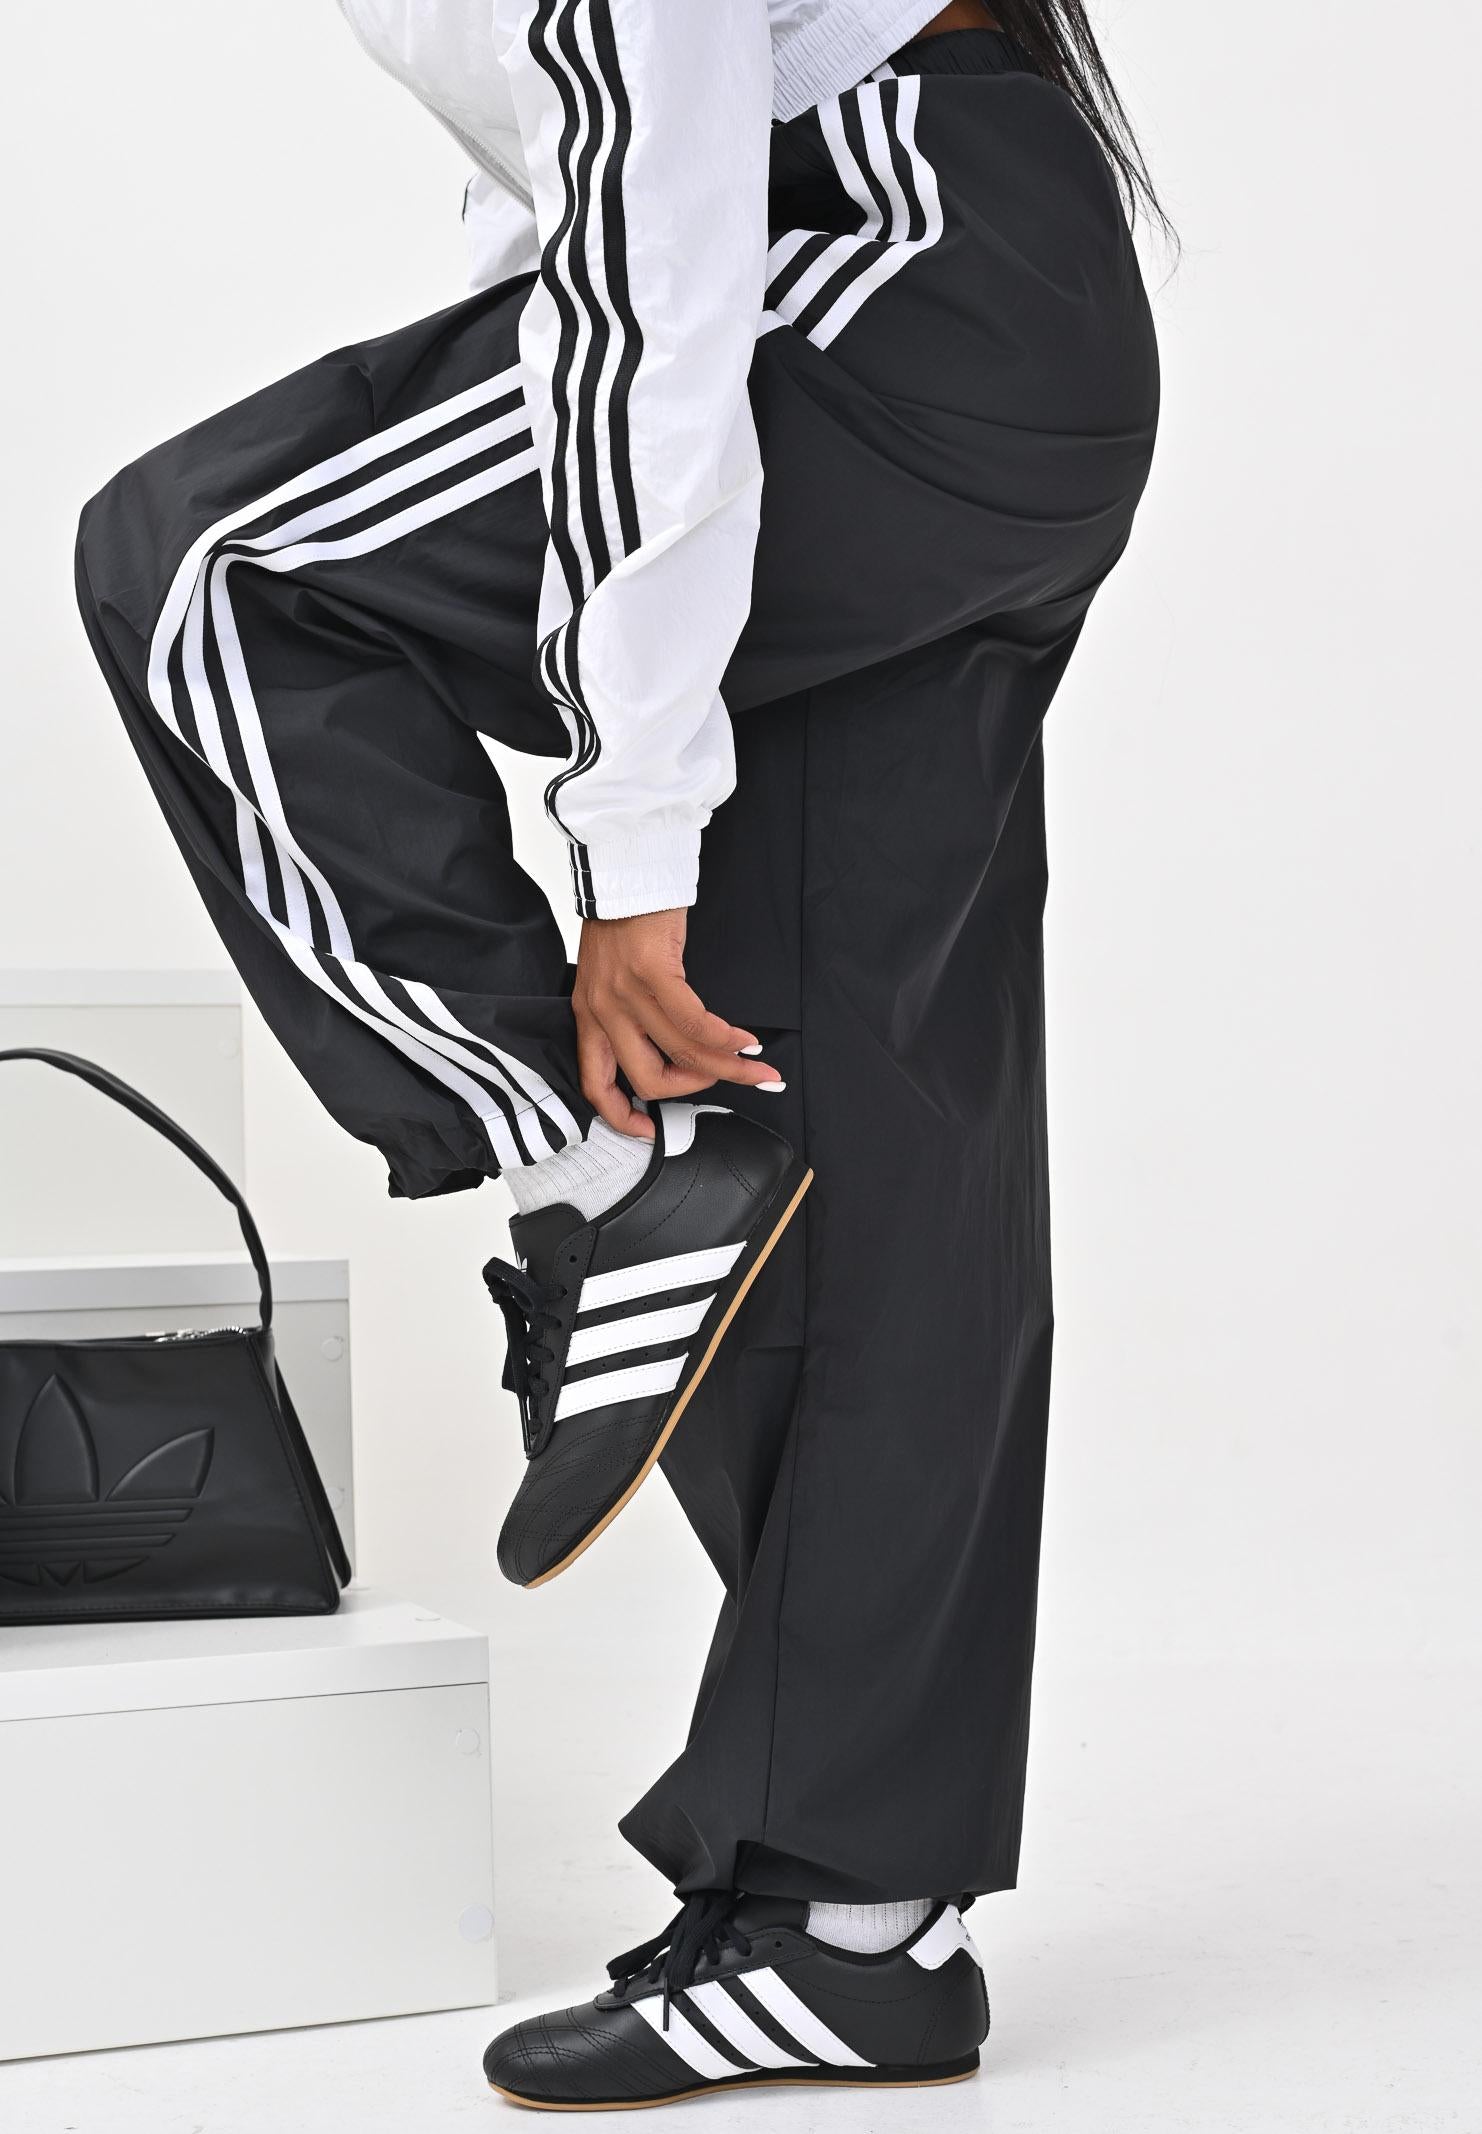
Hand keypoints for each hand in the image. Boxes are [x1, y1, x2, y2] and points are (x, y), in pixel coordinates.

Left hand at [572, 909, 782, 1139]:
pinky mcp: (653, 972)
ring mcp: (625, 993)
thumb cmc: (623, 919)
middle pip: (648, 1078)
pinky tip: (744, 1039)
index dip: (623, 1116)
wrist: (626, 872)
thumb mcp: (608, 976)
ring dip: (726, 1066)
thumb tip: (668, 1048)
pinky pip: (695, 1022)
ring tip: (755, 1065)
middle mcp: (602, 1010)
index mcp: (587, 1015)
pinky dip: (725, 1038)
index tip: (649, 1129)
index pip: (595, 1084)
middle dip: (695, 1089)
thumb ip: (625, 1013)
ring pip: (681, 1053)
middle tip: (725, 1081)